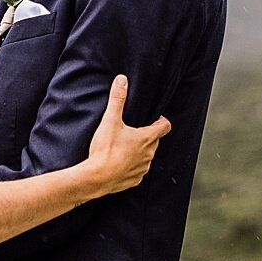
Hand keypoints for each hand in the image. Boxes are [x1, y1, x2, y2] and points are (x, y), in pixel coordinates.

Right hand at [85, 75, 170, 195]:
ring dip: (138, 152)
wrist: (96, 178)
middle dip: (146, 136)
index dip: (161, 121)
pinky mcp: (134, 180)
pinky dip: (130, 167)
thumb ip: (117, 100)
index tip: (153, 119)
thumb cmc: (105, 150)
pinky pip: (137, 171)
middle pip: (155, 141)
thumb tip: (122, 81)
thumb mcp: (110, 121)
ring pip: (146, 157)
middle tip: (131, 132)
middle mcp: (149, 154)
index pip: (164, 126)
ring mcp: (142, 168)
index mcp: (147, 138)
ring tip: (122, 148)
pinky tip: (118, 163)